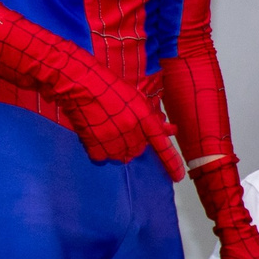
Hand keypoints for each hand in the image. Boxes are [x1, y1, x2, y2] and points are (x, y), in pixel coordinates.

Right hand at [54, 55, 186, 180]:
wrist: (80, 82)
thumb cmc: (110, 87)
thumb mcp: (137, 98)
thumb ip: (153, 118)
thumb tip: (170, 130)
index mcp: (144, 118)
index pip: (162, 144)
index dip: (171, 162)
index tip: (178, 177)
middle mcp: (131, 131)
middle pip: (138, 151)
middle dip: (132, 143)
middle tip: (119, 127)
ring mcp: (113, 138)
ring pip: (120, 156)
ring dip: (115, 148)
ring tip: (106, 129)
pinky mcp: (95, 144)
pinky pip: (102, 159)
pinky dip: (99, 151)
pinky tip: (95, 136)